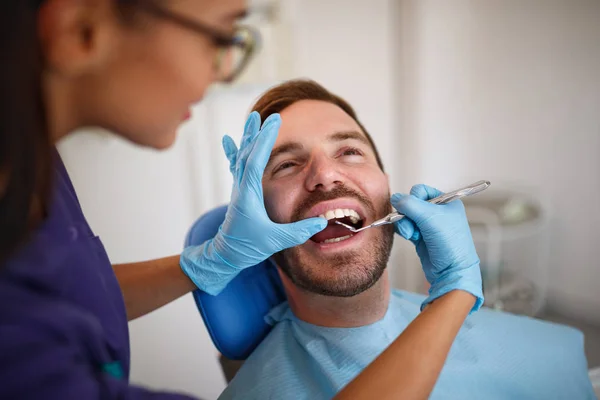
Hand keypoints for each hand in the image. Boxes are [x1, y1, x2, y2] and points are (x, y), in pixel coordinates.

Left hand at [180, 112, 326, 294]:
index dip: (265, 140)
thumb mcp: (275, 241)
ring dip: (249, 137)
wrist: (226, 255)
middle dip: (258, 133)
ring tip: (252, 118)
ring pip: (242, 156)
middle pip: (248, 153)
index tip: (273, 122)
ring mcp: (239, 188)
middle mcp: (241, 187)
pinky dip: (234, 151)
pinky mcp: (239, 192)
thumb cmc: (248, 247)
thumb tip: (322, 222)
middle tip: (267, 116)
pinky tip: (228, 140)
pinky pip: (236, 165)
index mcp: (248, 195)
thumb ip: (299, 231)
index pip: (256, 161)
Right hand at [391, 184, 483, 311]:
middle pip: (412, 204)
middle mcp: (438, 212)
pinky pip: (406, 227)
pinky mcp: (421, 237)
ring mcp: (429, 225)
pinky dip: (405, 231)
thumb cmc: (449, 243)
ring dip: (405, 224)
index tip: (414, 209)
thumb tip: (395, 197)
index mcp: (447, 202)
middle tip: (412, 225)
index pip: (421, 190)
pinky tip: (411, 238)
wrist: (452, 271)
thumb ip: (410, 204)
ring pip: (406, 216)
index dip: (414, 198)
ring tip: (412, 235)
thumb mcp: (430, 217)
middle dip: (407, 214)